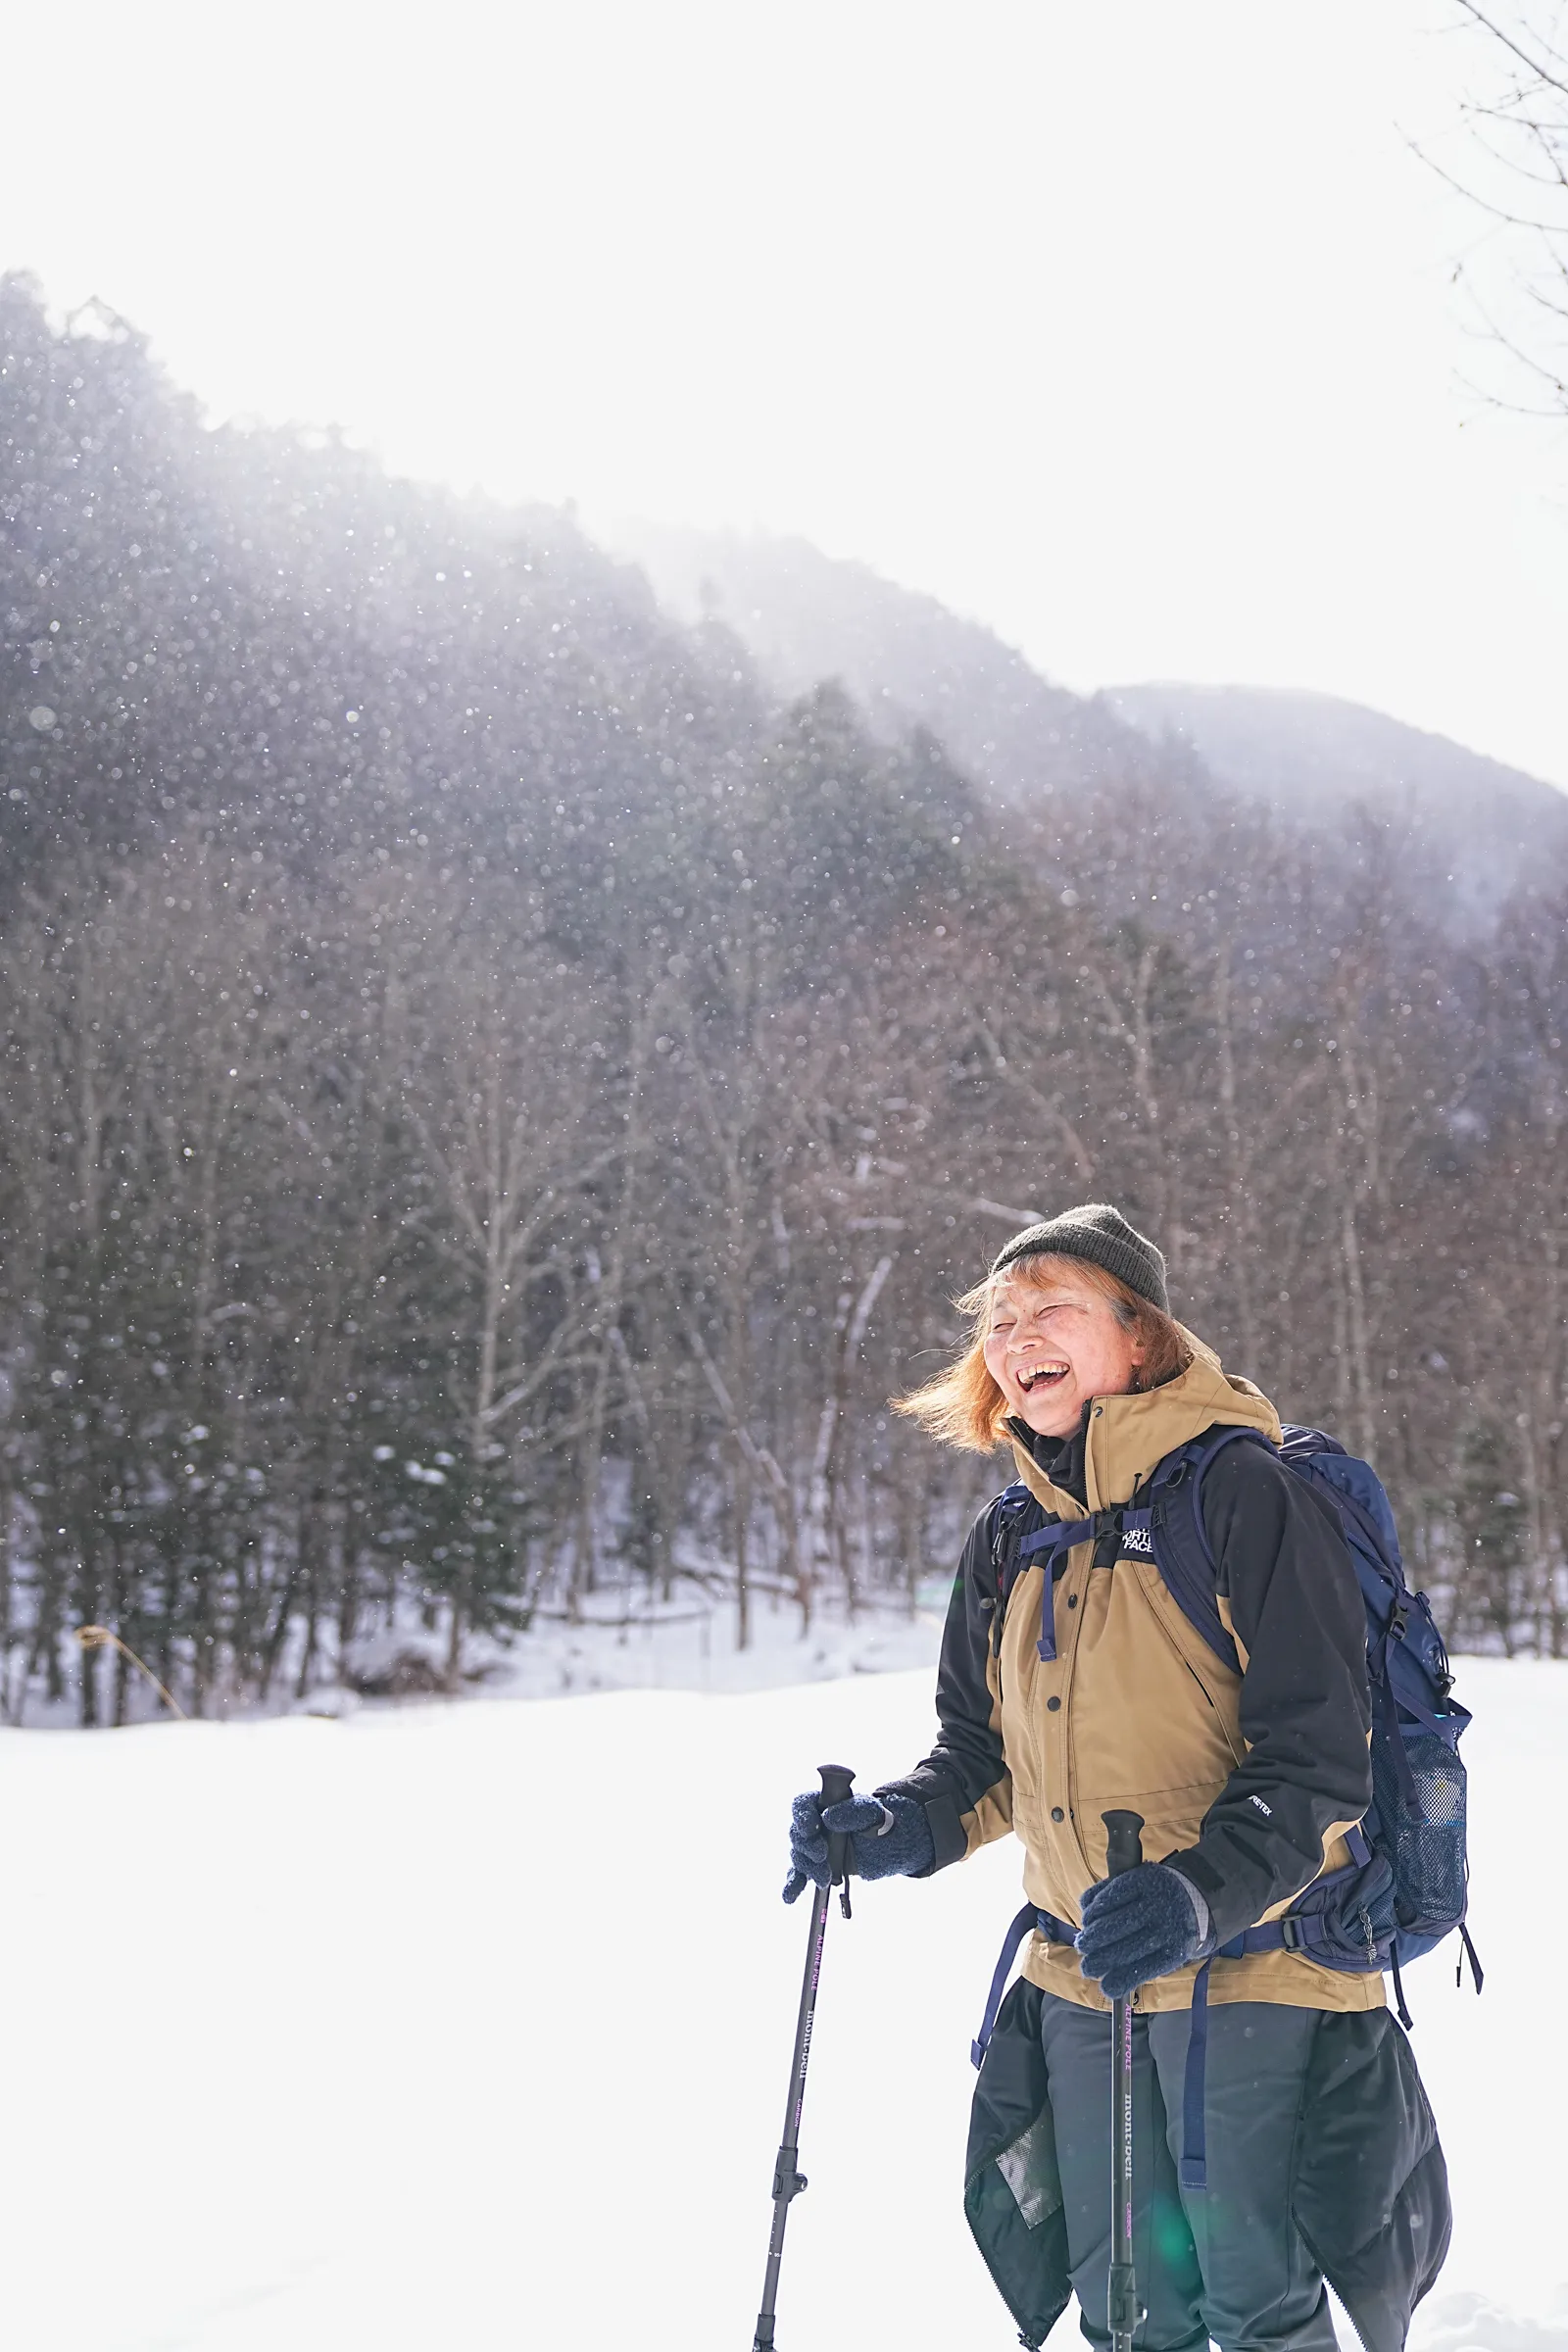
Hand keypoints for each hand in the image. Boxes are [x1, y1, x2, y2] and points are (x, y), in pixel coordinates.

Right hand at [782, 1789, 934, 1902]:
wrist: (885, 1844)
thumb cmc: (875, 1820)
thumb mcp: (869, 1811)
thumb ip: (851, 1811)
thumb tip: (829, 1818)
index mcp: (822, 1803)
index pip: (802, 1804)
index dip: (803, 1816)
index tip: (812, 1828)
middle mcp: (813, 1824)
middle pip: (798, 1834)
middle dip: (807, 1847)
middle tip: (822, 1856)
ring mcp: (813, 1846)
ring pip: (799, 1856)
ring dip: (807, 1868)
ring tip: (823, 1878)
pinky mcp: (816, 1867)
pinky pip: (799, 1875)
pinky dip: (793, 1885)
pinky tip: (790, 1896)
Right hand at [1076, 1862, 1210, 1997]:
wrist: (1195, 1892)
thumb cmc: (1177, 1929)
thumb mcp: (1172, 1950)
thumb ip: (1147, 1963)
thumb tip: (1110, 1980)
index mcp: (1176, 1948)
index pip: (1143, 1970)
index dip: (1120, 1981)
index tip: (1105, 1988)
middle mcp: (1165, 1924)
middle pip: (1123, 1947)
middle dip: (1099, 1960)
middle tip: (1087, 1967)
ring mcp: (1152, 1899)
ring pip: (1112, 1920)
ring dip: (1092, 1935)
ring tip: (1083, 1943)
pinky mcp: (1141, 1878)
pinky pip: (1110, 1894)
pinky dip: (1094, 1907)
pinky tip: (1088, 1916)